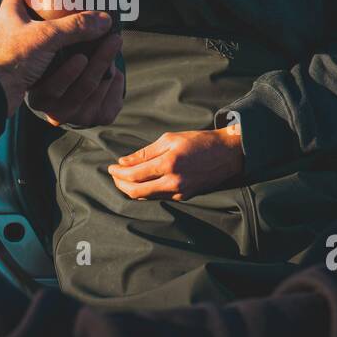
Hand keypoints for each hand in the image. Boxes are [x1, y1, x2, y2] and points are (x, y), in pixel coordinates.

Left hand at [0, 0, 114, 115]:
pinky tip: (62, 59)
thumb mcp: (48, 36)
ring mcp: (9, 48)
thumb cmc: (11, 58)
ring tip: (72, 39)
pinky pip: (34, 56)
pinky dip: (47, 57)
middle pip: (32, 14)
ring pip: (34, 37)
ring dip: (51, 38)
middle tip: (71, 17)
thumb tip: (103, 20)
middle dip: (52, 17)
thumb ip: (76, 27)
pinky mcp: (14, 66)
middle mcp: (6, 27)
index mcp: (8, 12)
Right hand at [26, 30, 123, 127]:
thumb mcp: (50, 51)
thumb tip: (82, 20)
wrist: (70, 87)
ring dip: (110, 64)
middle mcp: (58, 113)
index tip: (81, 57)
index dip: (68, 74)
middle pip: (85, 86)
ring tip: (113, 44)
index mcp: (39, 98)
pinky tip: (112, 68)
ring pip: (101, 87)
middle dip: (101, 60)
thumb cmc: (57, 63)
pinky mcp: (100, 118)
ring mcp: (80, 118)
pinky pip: (114, 96)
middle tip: (114, 38)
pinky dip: (116, 78)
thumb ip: (57, 39)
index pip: (53, 88)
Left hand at [108, 126, 243, 200]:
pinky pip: (158, 197)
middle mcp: (173, 182)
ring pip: (146, 197)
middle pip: (136, 191)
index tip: (110, 168)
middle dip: (121, 184)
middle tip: (114, 176)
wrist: (226, 154)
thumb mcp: (170, 139)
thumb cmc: (198, 141)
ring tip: (124, 179)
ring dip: (132, 190)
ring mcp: (179, 192)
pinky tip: (142, 182)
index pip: (134, 175)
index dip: (118, 173)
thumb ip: (145, 152)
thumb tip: (123, 162)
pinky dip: (146, 191)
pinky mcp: (184, 197)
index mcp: (168, 164)